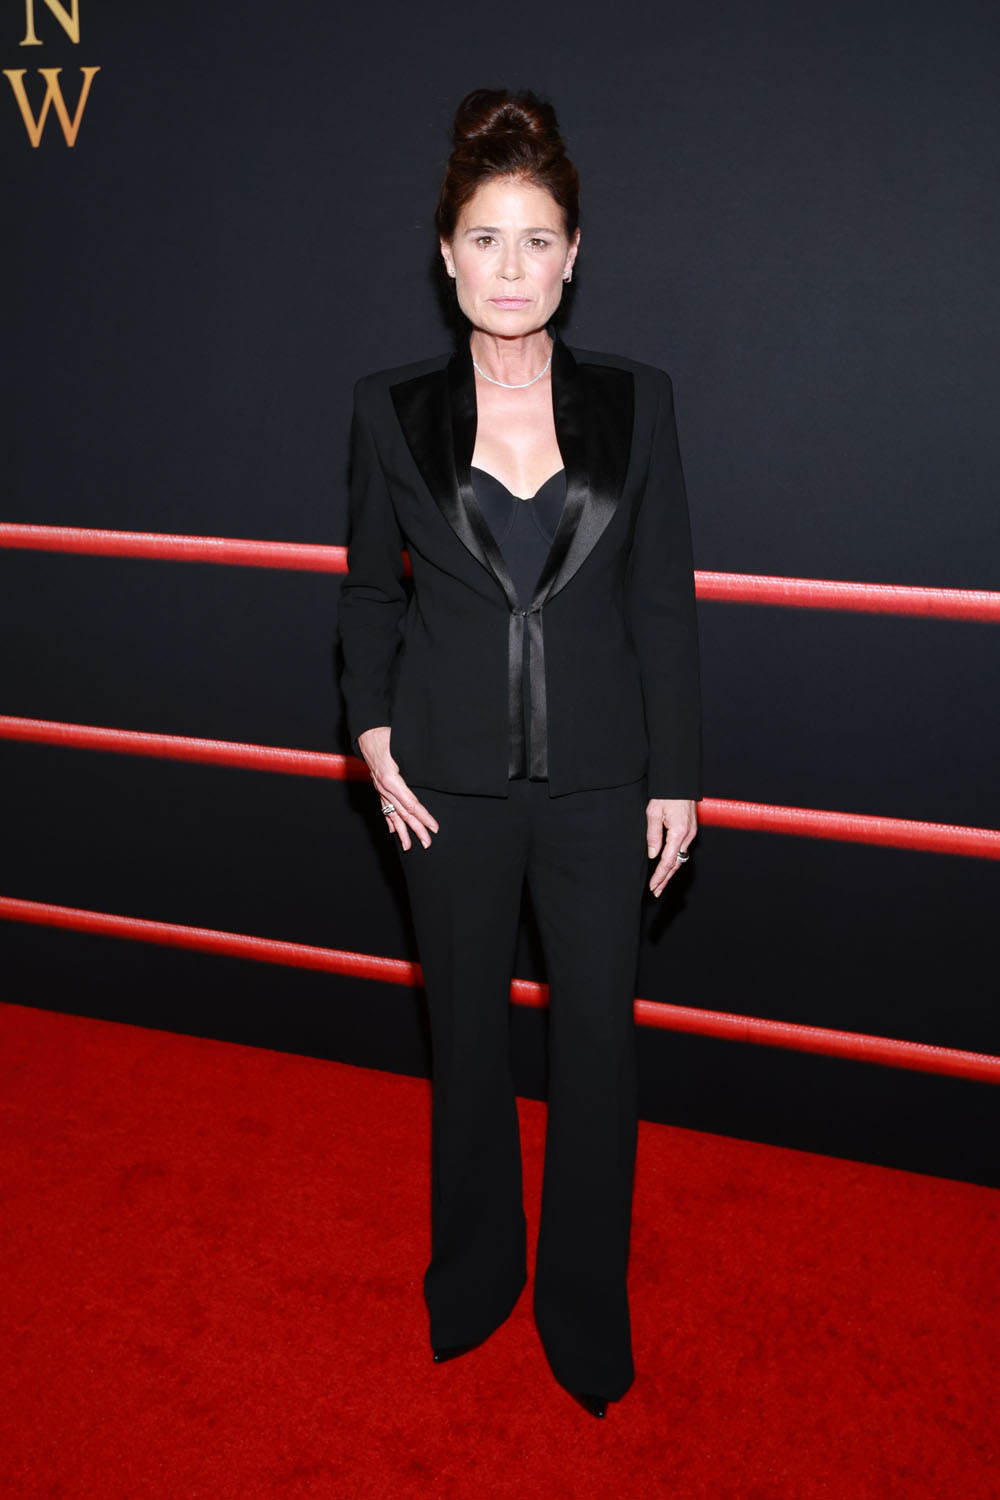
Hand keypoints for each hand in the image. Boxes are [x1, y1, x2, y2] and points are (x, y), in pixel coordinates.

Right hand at [357, 726, 439, 850]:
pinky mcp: (378, 787)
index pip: (411, 804)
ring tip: (407, 846)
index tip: (434, 827)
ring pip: (392, 813)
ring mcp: (380, 789)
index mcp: (392, 780)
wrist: (367, 733)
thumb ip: (414, 766)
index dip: (424, 817)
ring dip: (401, 831)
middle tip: (427, 843)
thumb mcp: (402, 749)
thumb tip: (432, 776)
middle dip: (416, 830)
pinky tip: (392, 830)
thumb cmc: (386, 737)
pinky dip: (389, 819)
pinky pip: (384, 807)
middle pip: (403, 813)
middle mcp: (384, 788)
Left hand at [646, 798, 696, 897]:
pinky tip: (668, 866)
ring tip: (660, 883)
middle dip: (666, 879)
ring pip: (680, 858)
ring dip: (670, 872)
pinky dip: (674, 861)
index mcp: (678, 832)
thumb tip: (653, 855)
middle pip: (677, 864)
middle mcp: (688, 835)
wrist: (680, 782)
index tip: (653, 886)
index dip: (660, 876)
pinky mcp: (690, 830)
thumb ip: (653, 835)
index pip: (668, 861)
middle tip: (656, 891)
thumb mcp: (653, 813)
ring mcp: (691, 833)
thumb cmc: (666, 795)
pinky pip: (682, 850)